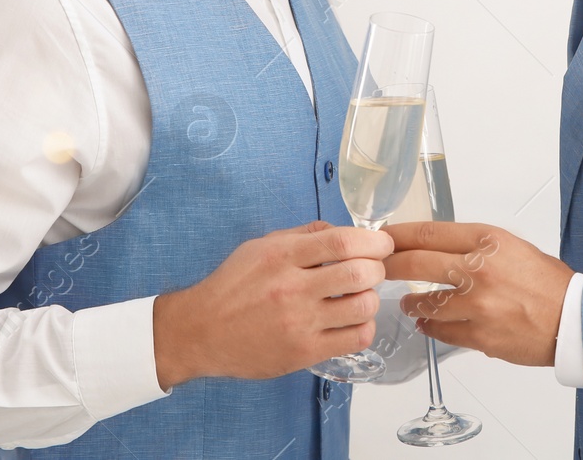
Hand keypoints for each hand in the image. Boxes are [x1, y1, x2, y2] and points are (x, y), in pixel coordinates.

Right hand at [153, 220, 391, 388]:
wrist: (200, 332)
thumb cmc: (232, 286)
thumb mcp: (260, 246)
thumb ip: (302, 235)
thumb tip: (340, 230)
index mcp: (282, 256)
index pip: (342, 242)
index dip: (373, 242)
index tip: (382, 244)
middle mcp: (292, 288)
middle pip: (359, 273)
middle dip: (376, 268)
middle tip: (372, 270)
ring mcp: (299, 323)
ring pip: (362, 307)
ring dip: (370, 298)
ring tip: (359, 297)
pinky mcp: (303, 352)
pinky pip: (354, 339)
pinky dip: (364, 327)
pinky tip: (352, 321)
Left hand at [382, 221, 573, 366]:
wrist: (574, 319)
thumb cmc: (549, 283)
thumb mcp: (513, 247)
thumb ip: (476, 247)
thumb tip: (440, 249)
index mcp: (488, 241)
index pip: (428, 232)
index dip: (399, 235)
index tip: (384, 237)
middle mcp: (478, 269)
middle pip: (415, 263)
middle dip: (390, 265)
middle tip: (378, 268)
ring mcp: (476, 304)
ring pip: (424, 303)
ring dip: (411, 304)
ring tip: (407, 304)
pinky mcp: (479, 335)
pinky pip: (441, 331)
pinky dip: (430, 327)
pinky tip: (427, 324)